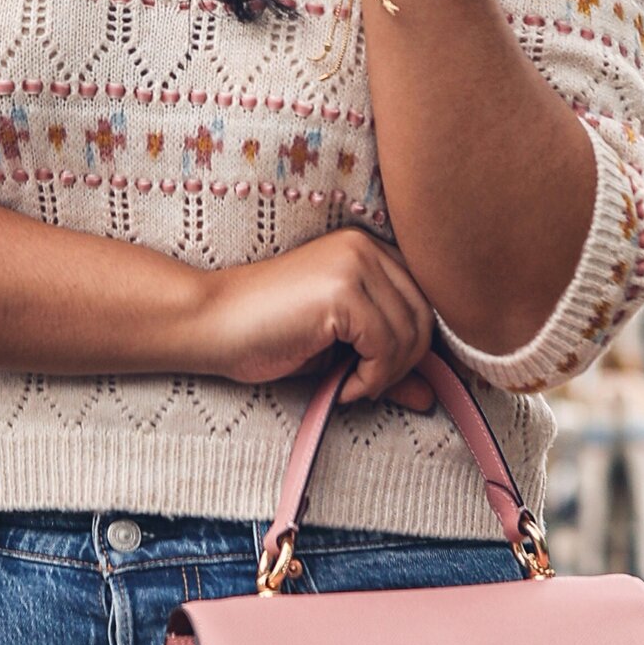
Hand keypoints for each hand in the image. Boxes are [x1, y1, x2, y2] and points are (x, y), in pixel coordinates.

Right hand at [179, 228, 436, 408]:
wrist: (211, 324)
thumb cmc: (267, 335)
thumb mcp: (339, 351)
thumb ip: (386, 365)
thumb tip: (431, 398)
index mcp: (367, 249)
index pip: (425, 301)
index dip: (413, 348)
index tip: (380, 376)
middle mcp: (365, 247)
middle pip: (425, 317)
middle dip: (405, 365)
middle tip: (366, 387)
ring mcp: (355, 264)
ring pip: (410, 334)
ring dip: (385, 376)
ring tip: (348, 387)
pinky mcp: (342, 290)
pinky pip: (385, 346)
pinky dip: (370, 379)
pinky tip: (340, 386)